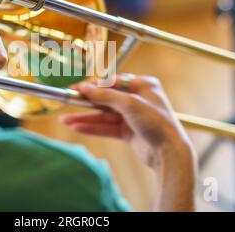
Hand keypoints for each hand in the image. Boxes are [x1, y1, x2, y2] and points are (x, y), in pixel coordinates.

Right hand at [60, 74, 192, 167]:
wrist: (169, 152)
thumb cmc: (157, 123)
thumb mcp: (130, 104)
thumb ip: (105, 95)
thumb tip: (86, 87)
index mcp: (143, 85)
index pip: (113, 81)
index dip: (94, 84)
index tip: (77, 87)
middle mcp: (137, 99)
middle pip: (106, 98)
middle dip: (86, 101)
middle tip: (68, 100)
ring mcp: (132, 116)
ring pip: (103, 115)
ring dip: (85, 117)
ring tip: (65, 119)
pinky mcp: (128, 132)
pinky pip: (106, 127)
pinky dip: (92, 128)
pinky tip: (76, 127)